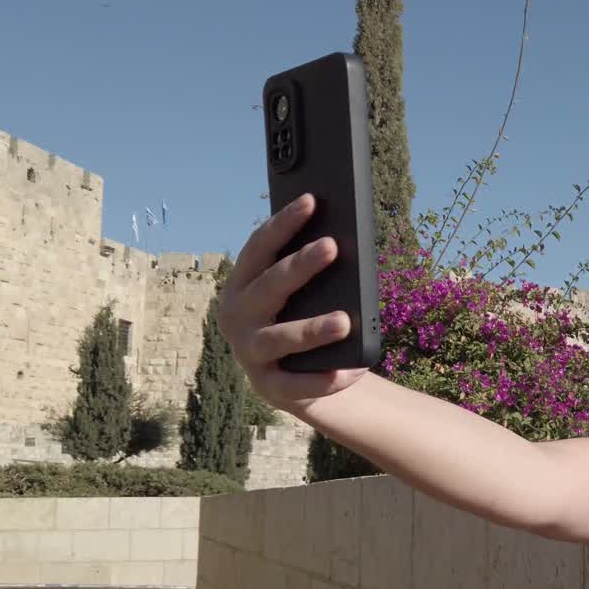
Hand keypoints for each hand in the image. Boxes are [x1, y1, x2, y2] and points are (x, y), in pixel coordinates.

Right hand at [218, 194, 368, 412]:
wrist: (291, 381)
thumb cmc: (297, 320)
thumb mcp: (297, 295)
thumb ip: (306, 272)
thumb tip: (340, 237)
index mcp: (243, 285)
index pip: (259, 249)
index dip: (282, 224)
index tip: (310, 200)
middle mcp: (238, 317)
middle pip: (269, 287)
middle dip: (299, 265)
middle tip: (332, 246)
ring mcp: (249, 354)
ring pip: (280, 339)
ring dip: (312, 329)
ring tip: (345, 321)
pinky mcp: (268, 388)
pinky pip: (296, 385)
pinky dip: (323, 379)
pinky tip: (351, 370)